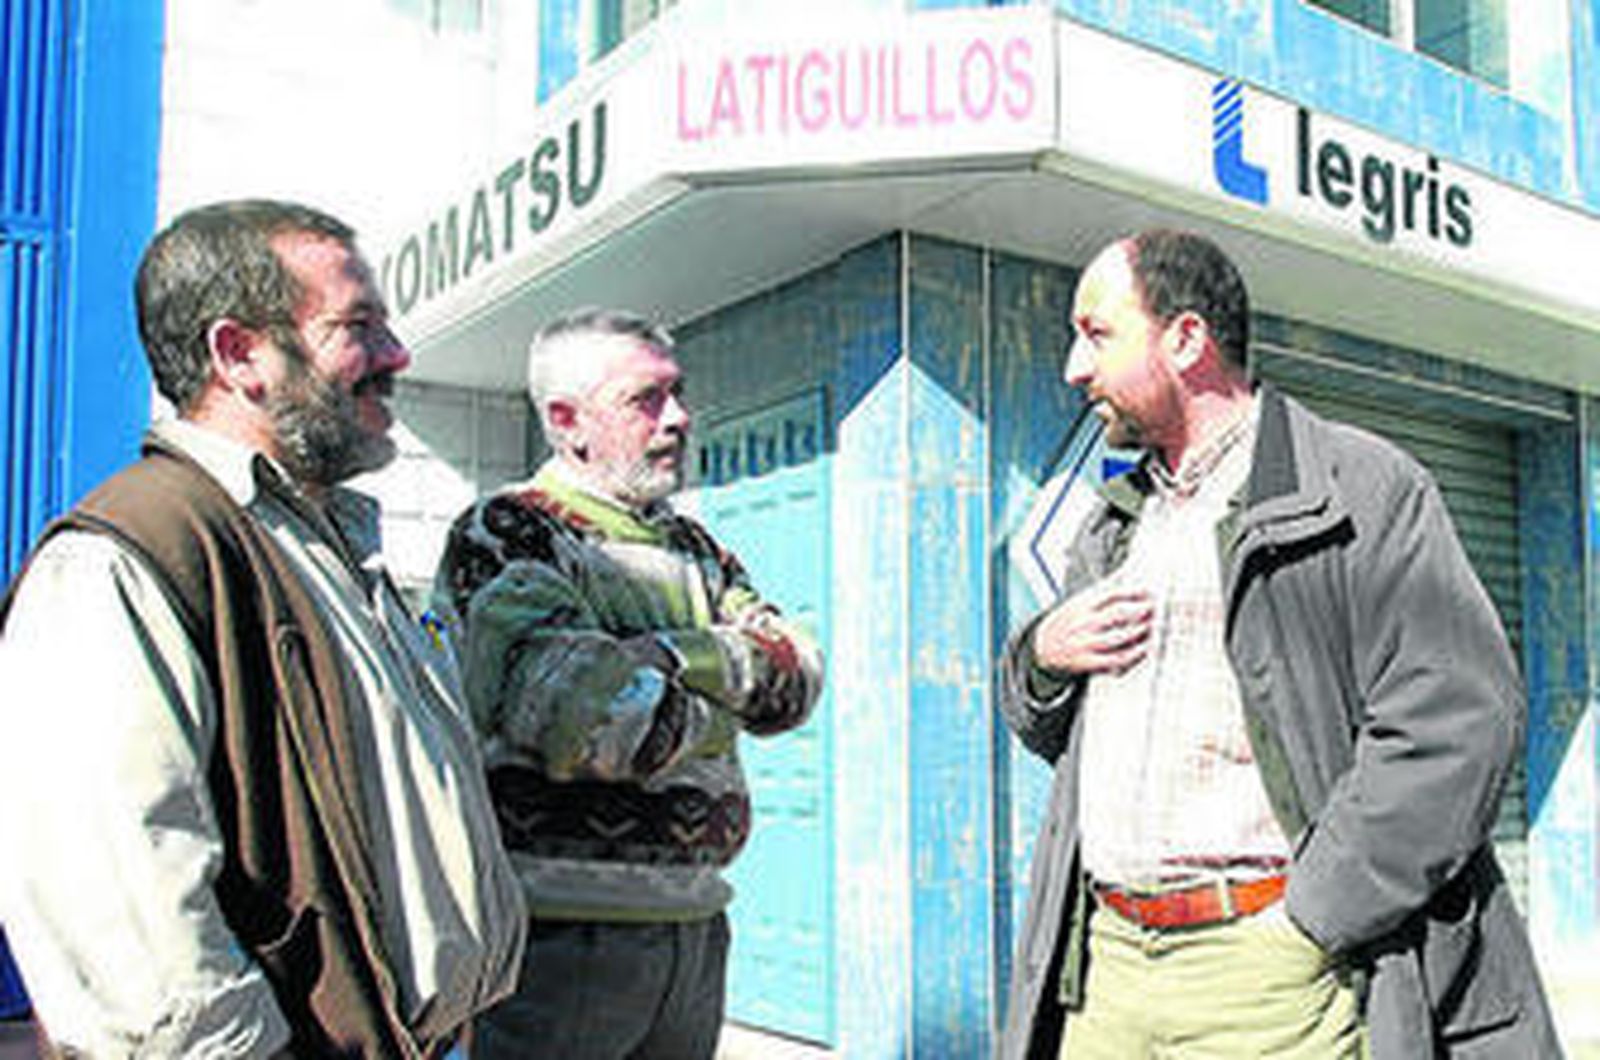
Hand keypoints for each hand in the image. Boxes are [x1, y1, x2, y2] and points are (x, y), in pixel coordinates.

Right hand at [1031, 585, 1153, 676]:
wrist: (1042, 649)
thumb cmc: (1065, 624)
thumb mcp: (1075, 604)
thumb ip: (1099, 596)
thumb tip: (1126, 583)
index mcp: (1080, 606)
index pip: (1111, 594)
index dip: (1133, 592)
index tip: (1147, 592)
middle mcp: (1083, 624)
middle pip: (1118, 614)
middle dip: (1140, 610)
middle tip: (1153, 609)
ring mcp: (1086, 643)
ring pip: (1120, 637)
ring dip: (1140, 631)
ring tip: (1150, 627)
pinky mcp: (1088, 662)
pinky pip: (1116, 659)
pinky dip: (1133, 654)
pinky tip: (1142, 649)